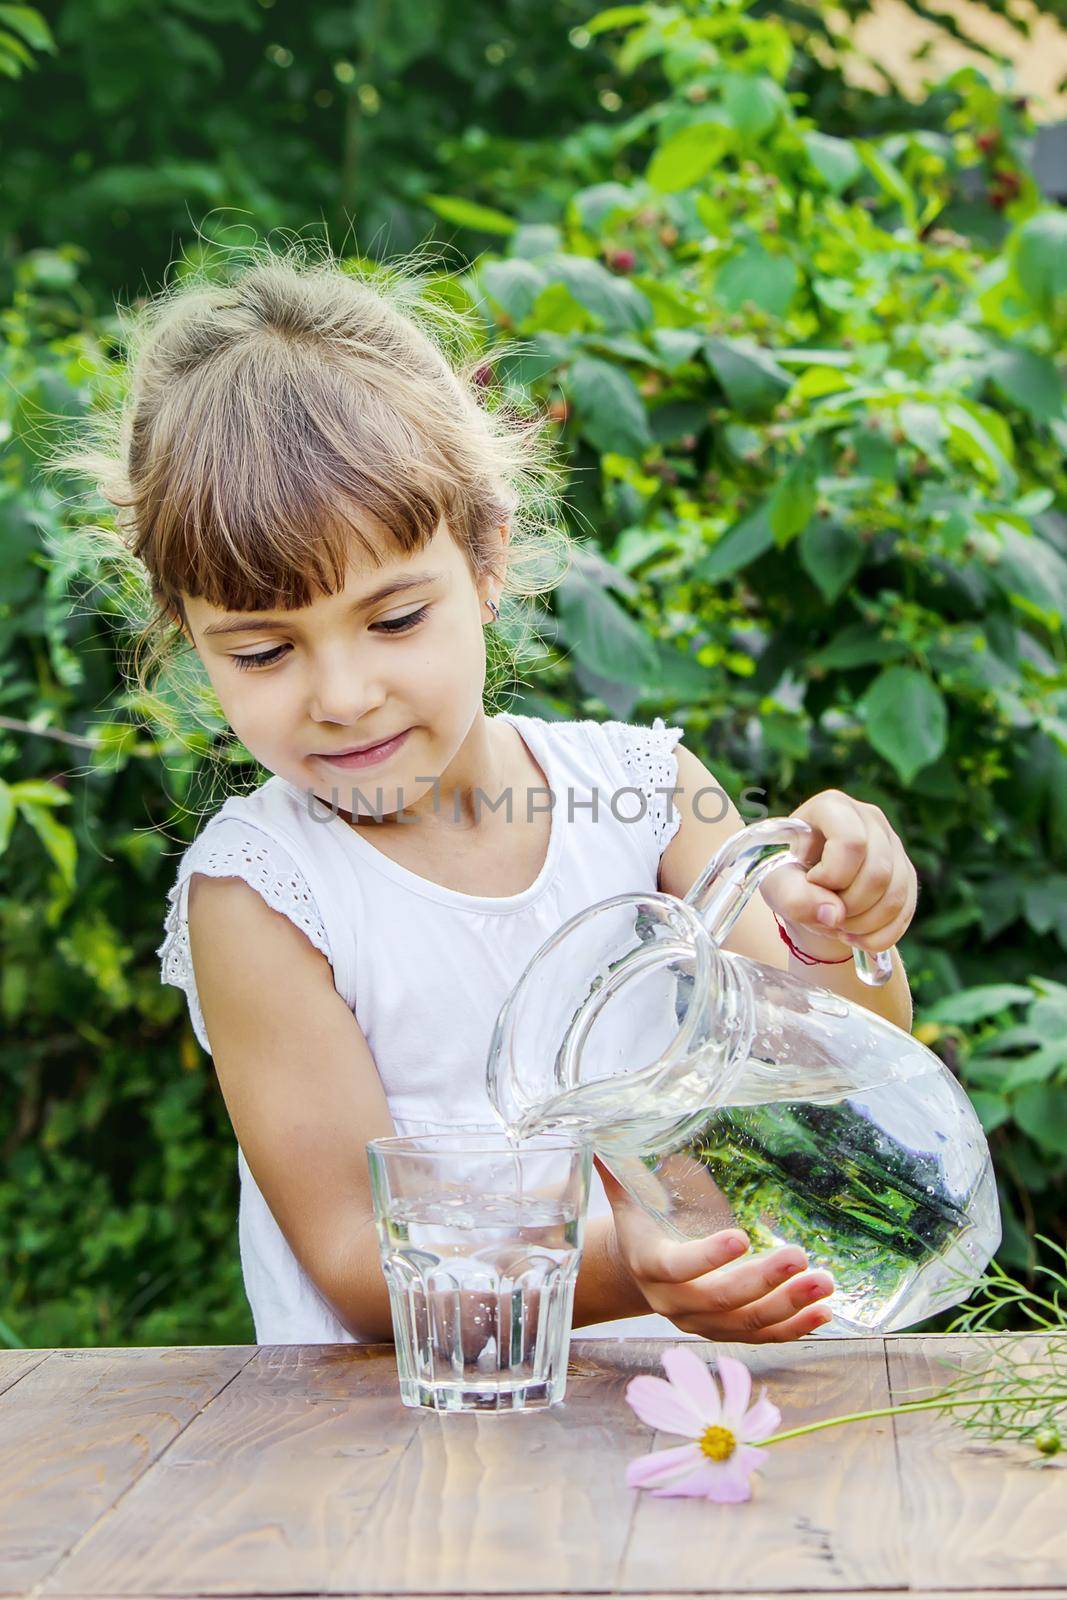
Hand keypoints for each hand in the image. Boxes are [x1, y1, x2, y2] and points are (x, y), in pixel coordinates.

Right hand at [596, 1156, 833, 1342]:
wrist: (635, 1273)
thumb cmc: (640, 1223)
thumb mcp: (627, 1196)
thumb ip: (619, 1166)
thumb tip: (600, 1129)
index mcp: (650, 1264)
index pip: (677, 1267)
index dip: (707, 1257)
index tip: (743, 1236)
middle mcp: (674, 1302)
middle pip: (721, 1300)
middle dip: (763, 1281)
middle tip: (799, 1256)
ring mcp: (702, 1323)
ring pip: (747, 1323)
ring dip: (789, 1306)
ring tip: (825, 1283)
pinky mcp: (725, 1333)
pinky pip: (762, 1337)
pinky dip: (794, 1328)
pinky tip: (823, 1311)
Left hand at [759, 789, 918, 958]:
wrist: (804, 887)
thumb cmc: (786, 876)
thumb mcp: (776, 884)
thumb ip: (795, 897)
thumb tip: (834, 915)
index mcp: (832, 806)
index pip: (851, 842)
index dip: (832, 876)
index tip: (812, 882)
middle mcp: (870, 818)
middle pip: (878, 872)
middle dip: (849, 907)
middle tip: (824, 914)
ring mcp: (893, 844)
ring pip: (895, 894)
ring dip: (864, 924)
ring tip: (837, 926)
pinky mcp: (905, 872)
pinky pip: (904, 910)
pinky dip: (879, 935)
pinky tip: (855, 936)